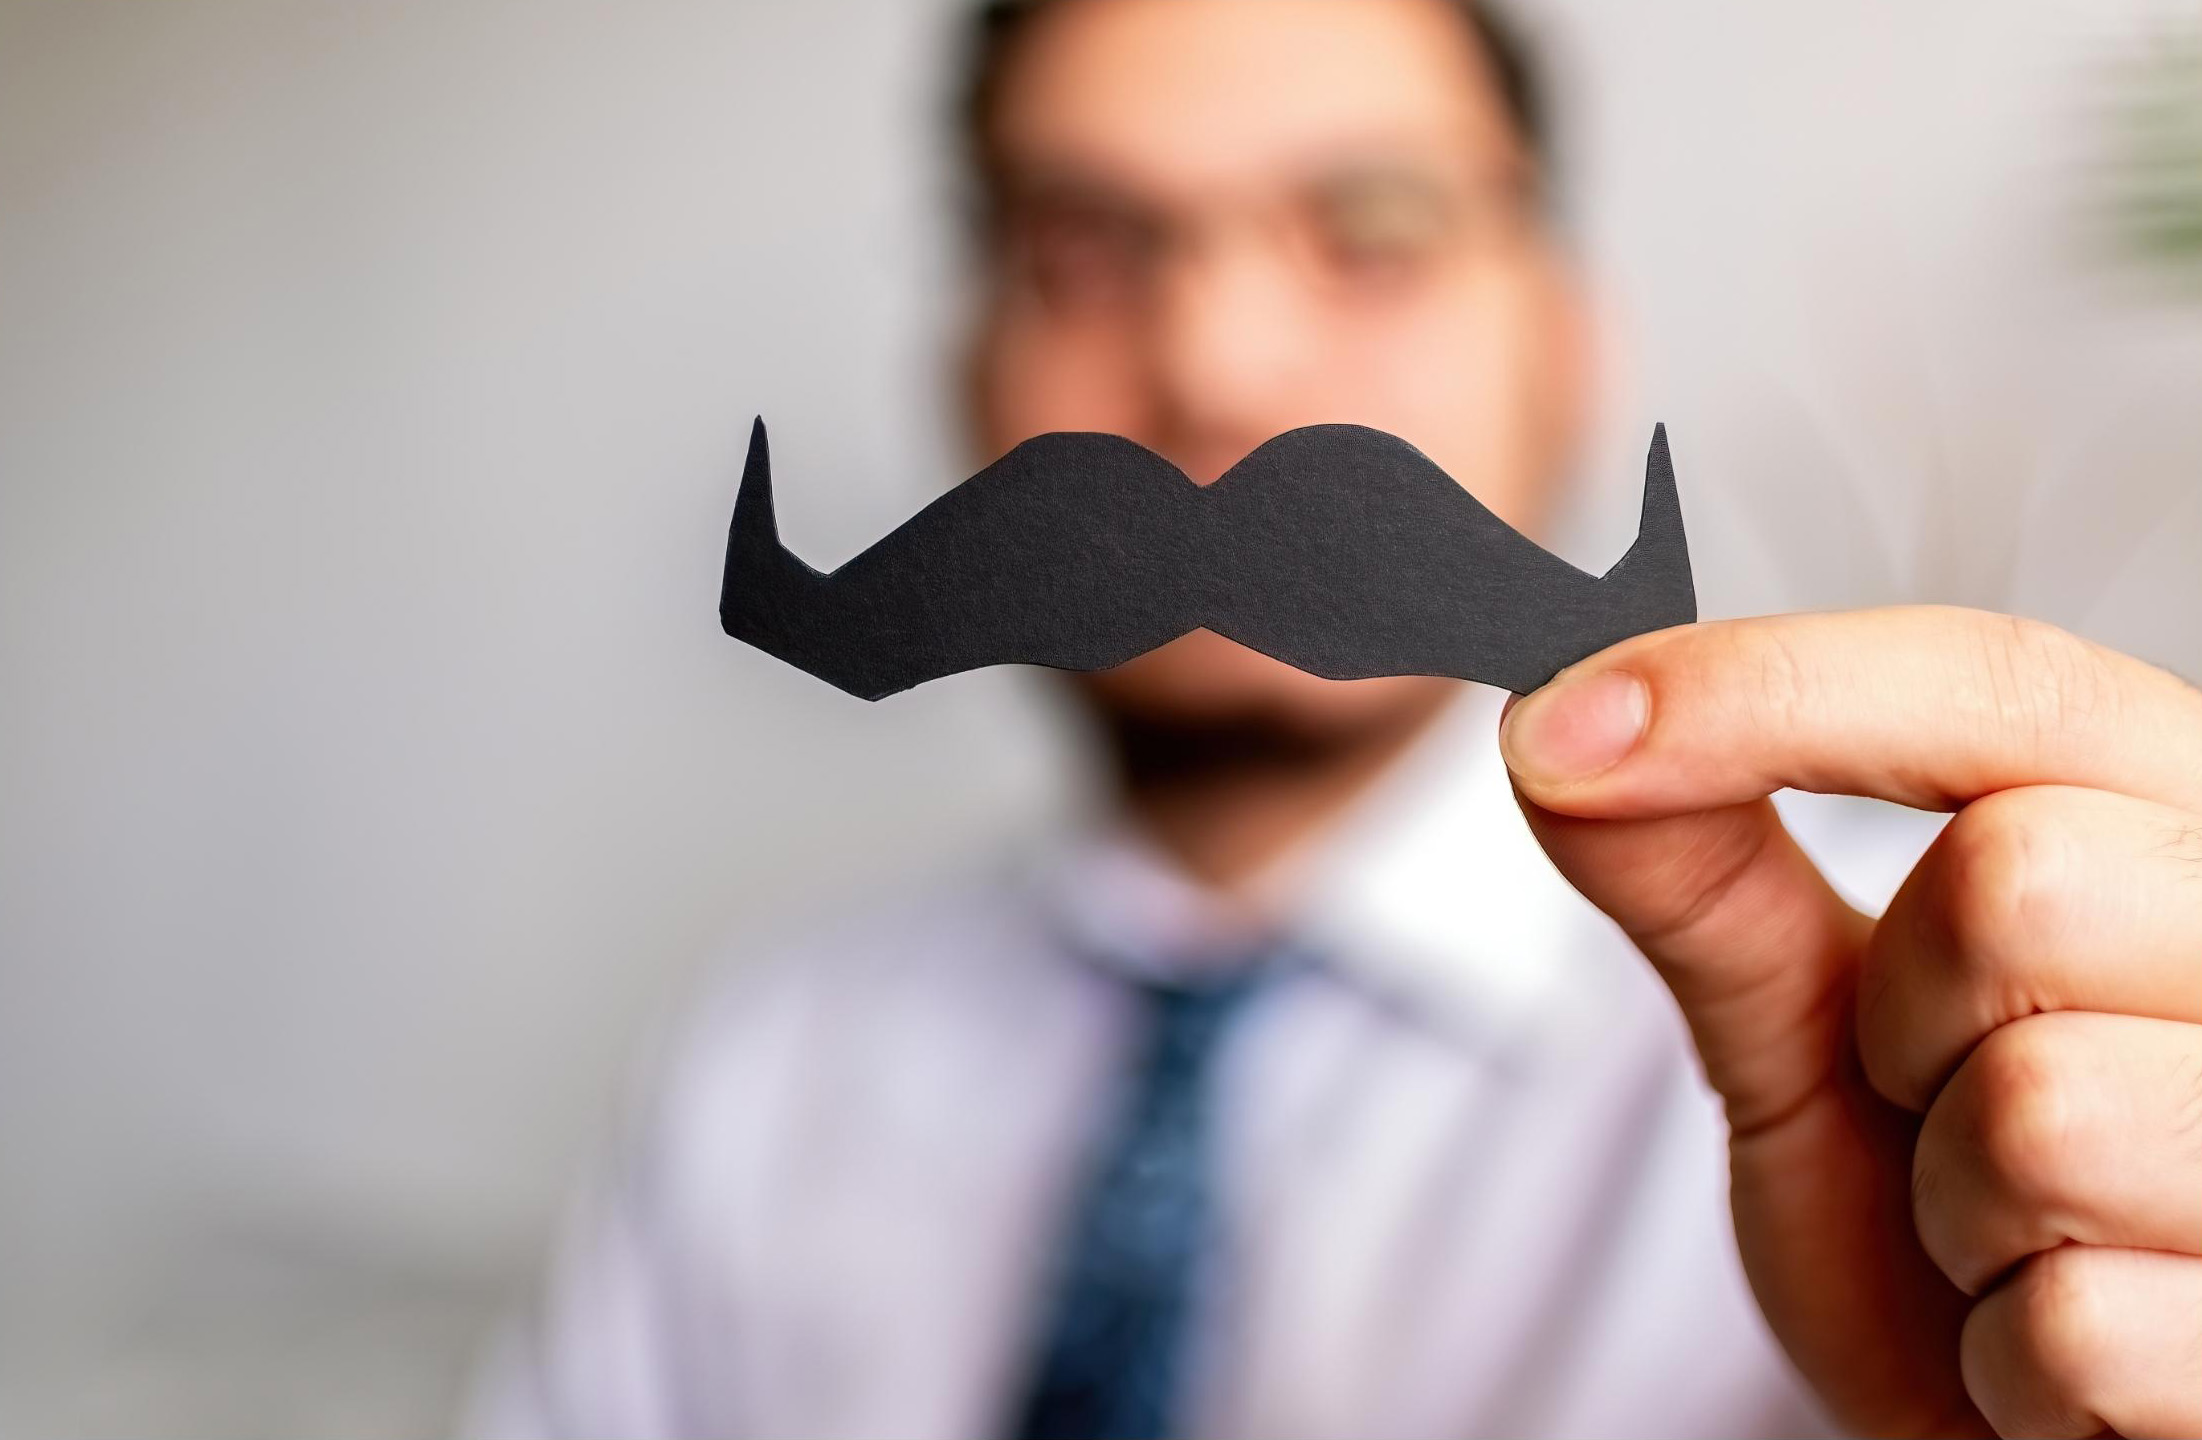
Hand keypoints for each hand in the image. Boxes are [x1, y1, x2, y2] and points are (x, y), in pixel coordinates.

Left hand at [1500, 607, 2201, 1438]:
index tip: (1561, 733)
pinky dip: (2014, 1370)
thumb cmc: (1938, 1234)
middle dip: (1902, 1031)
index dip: (1768, 693)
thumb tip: (1556, 725)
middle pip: (2021, 887)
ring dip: (1958, 1219)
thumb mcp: (1810, 1034)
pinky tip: (2058, 1369)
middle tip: (1938, 1111)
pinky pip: (2075, 1328)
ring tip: (2008, 1245)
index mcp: (2179, 834)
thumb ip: (1703, 878)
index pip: (2004, 686)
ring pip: (2043, 1114)